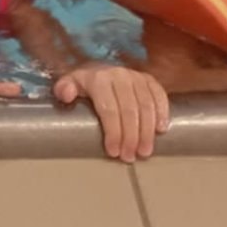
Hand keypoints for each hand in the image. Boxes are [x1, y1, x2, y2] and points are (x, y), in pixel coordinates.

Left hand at [55, 63, 169, 161]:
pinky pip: (160, 95)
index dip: (113, 131)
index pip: (109, 109)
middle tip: (130, 157)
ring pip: (146, 105)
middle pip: (129, 110)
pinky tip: (161, 130)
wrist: (100, 69)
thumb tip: (65, 95)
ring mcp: (136, 77)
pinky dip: (162, 112)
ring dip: (147, 131)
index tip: (114, 152)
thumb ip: (64, 88)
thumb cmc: (85, 85)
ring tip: (145, 151)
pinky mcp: (149, 79)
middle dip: (130, 136)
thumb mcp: (70, 84)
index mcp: (99, 79)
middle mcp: (120, 76)